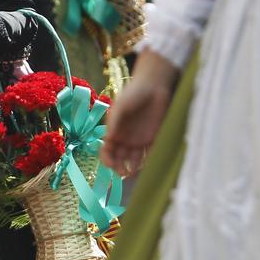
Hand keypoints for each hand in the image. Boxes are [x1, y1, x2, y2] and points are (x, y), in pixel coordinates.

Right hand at [100, 49, 179, 175]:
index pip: (107, 150)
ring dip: (132, 168)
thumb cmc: (133, 94)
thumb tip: (108, 140)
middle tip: (123, 173)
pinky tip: (146, 166)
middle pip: (119, 158)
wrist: (153, 86)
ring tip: (134, 172)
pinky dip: (147, 162)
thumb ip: (114, 123)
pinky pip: (149, 154)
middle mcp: (125, 138)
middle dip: (119, 167)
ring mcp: (138, 139)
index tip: (110, 165)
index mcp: (114, 131)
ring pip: (133, 160)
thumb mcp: (120, 107)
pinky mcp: (152, 138)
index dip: (106, 159)